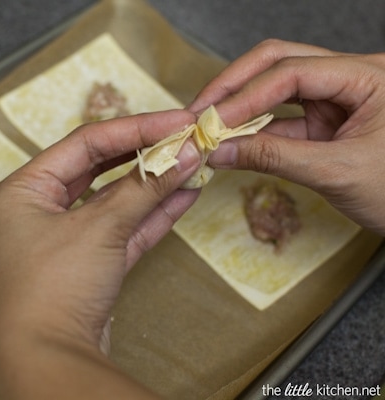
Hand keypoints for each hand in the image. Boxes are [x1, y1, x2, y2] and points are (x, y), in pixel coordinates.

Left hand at [0, 109, 201, 398]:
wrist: (48, 359)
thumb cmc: (52, 288)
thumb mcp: (98, 228)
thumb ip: (143, 188)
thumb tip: (185, 153)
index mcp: (26, 188)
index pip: (87, 143)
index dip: (135, 129)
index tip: (177, 121)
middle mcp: (42, 208)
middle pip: (102, 168)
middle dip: (146, 154)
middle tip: (187, 138)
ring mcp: (68, 237)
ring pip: (118, 200)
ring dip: (155, 183)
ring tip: (194, 162)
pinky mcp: (90, 264)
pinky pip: (125, 229)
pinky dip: (154, 213)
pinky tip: (185, 194)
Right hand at [188, 39, 384, 234]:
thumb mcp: (337, 173)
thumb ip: (274, 157)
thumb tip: (221, 151)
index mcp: (369, 76)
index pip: (293, 71)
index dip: (246, 95)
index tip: (213, 121)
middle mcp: (351, 77)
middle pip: (279, 62)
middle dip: (235, 87)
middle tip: (201, 111)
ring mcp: (336, 98)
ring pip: (276, 87)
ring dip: (240, 107)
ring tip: (208, 126)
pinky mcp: (325, 121)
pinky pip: (281, 117)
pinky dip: (253, 130)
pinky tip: (230, 141)